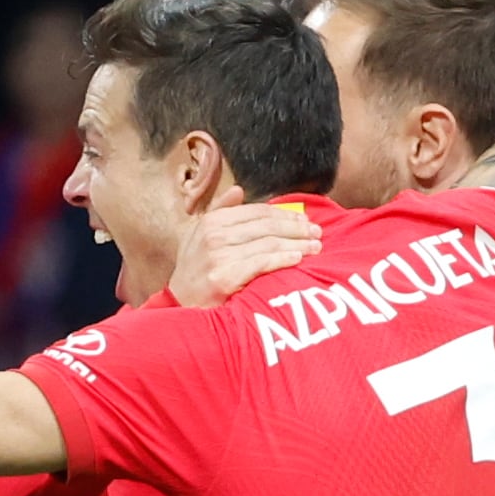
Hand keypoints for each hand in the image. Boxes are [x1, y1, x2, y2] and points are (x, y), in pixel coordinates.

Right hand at [168, 202, 318, 307]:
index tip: (304, 218)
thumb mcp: (197, 235)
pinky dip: (283, 258)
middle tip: (316, 232)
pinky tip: (298, 258)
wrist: (178, 305)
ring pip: (268, 243)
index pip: (257, 212)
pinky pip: (262, 263)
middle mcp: (214, 235)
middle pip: (266, 226)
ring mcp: (219, 256)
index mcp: (211, 221)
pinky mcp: (225, 277)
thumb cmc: (194, 271)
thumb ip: (219, 211)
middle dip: (296, 227)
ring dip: (297, 243)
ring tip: (315, 246)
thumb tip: (238, 190)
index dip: (284, 214)